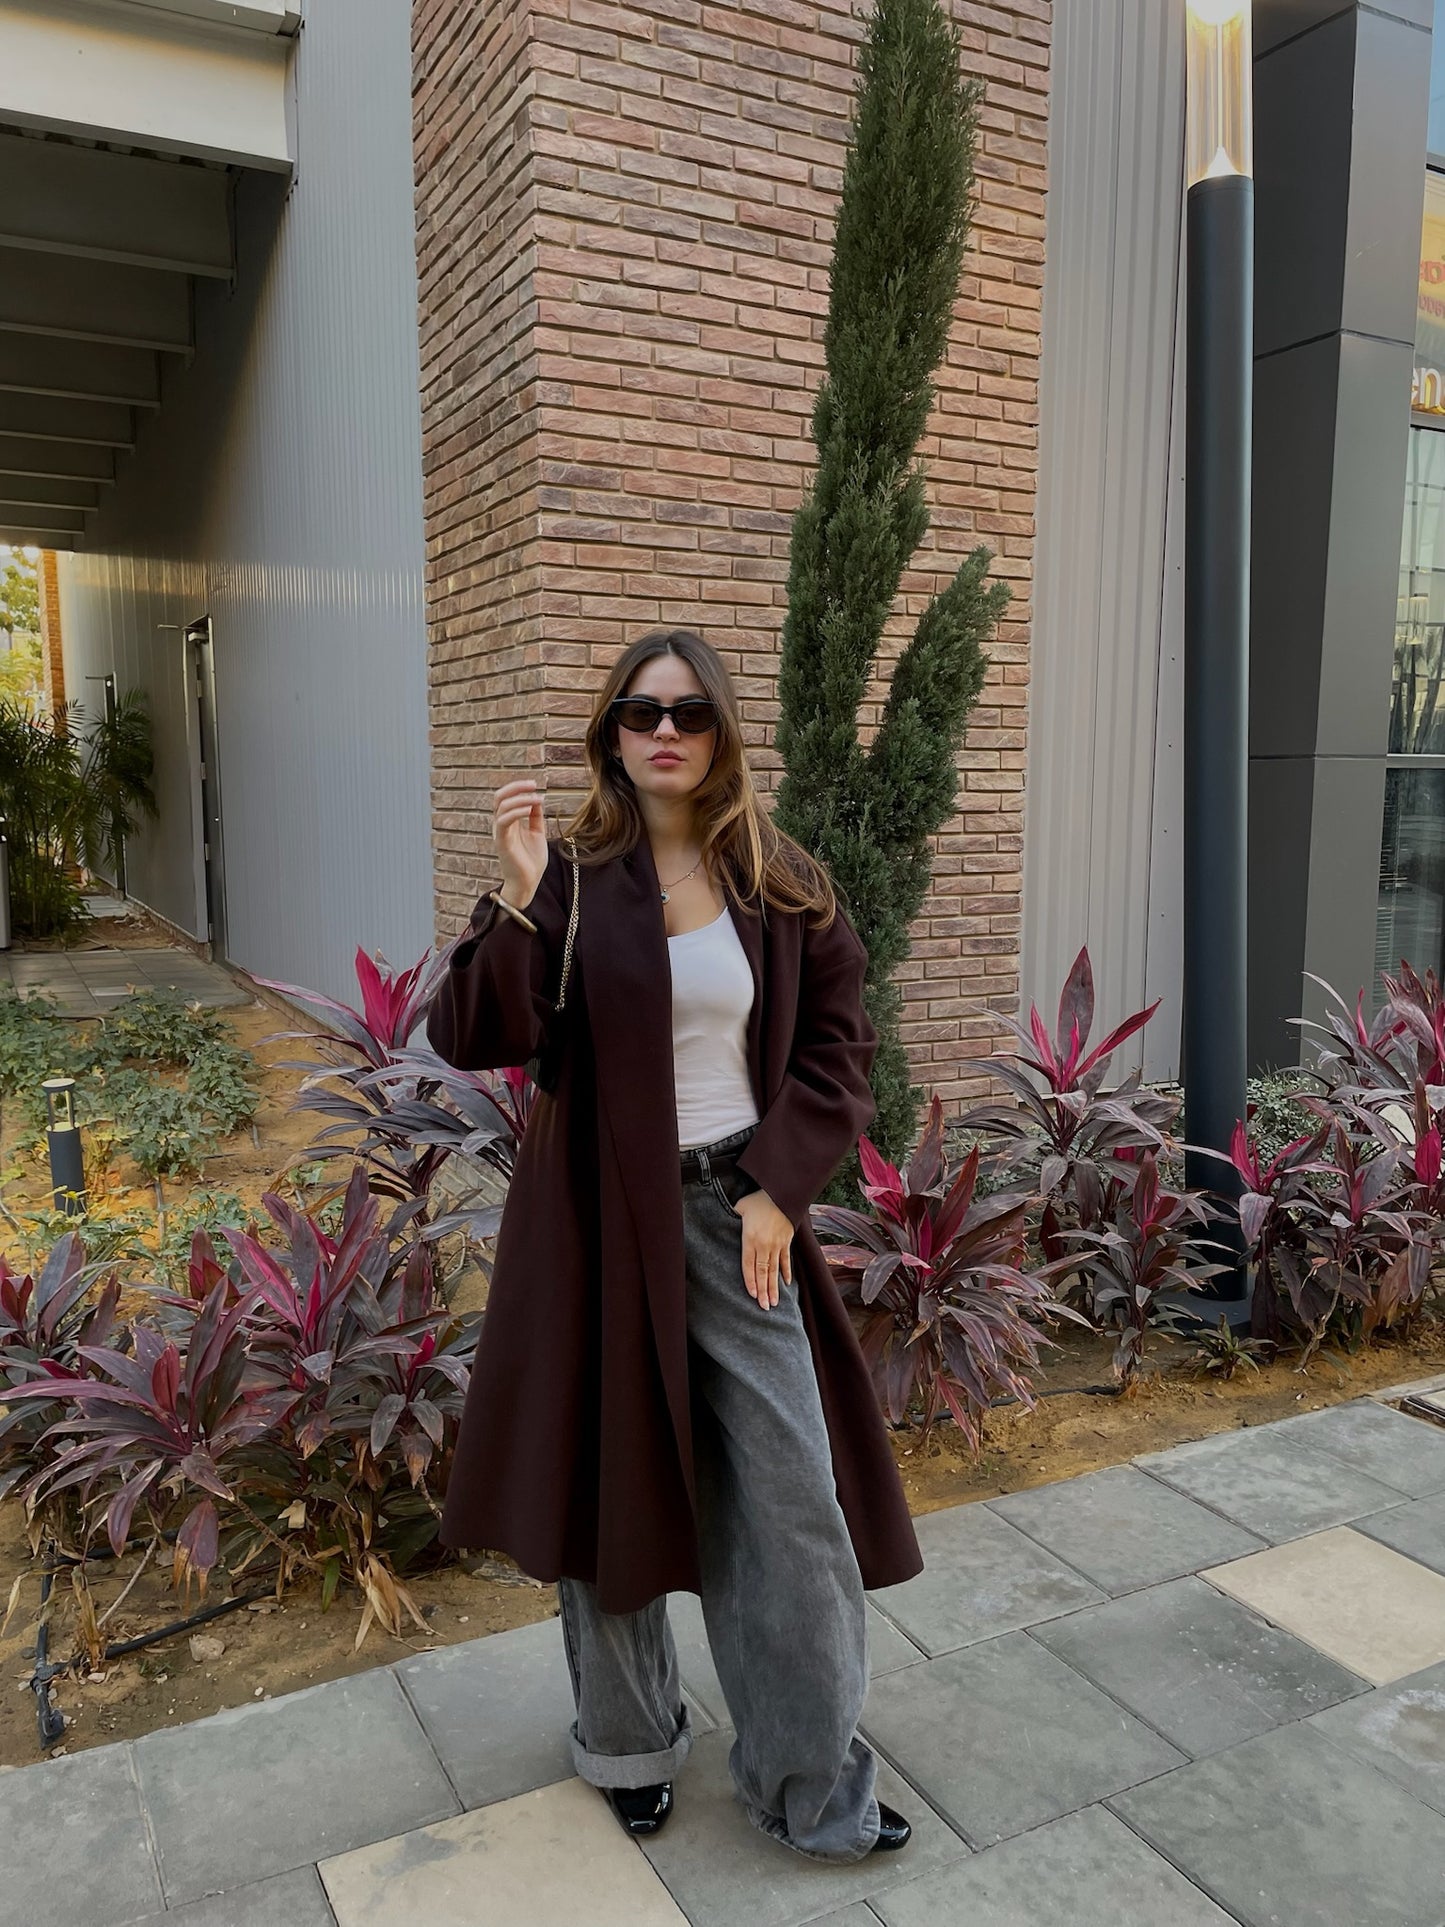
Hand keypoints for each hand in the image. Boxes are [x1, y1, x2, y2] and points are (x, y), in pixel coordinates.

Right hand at [493, 778, 547, 908]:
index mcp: (509, 821)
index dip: (518, 788)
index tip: (535, 785)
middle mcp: (501, 824)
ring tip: (537, 799)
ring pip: (501, 806)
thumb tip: (537, 798)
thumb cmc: (531, 860)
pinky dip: (516, 812)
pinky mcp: (502, 842)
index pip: (506, 797)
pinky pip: (503, 821)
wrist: (528, 882)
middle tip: (533, 784)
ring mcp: (500, 833)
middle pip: (499, 797)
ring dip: (520, 798)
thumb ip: (535, 816)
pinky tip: (529, 810)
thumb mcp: (537, 832)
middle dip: (515, 787)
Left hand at [733, 1188, 793, 1308]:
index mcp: (751, 1239)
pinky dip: (786, 1272)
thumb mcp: (740, 1207)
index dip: (750, 1281)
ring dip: (774, 1287)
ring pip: (775, 1270)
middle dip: (763, 1291)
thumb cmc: (759, 1200)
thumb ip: (731, 1218)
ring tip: (775, 1303)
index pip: (749, 1265)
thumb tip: (721, 1222)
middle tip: (764, 1307)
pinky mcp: (786, 1241)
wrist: (783, 1194)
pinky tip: (786, 1284)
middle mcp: (765, 1245)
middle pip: (763, 1272)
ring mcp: (777, 1245)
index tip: (752, 1295)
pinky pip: (786, 1260)